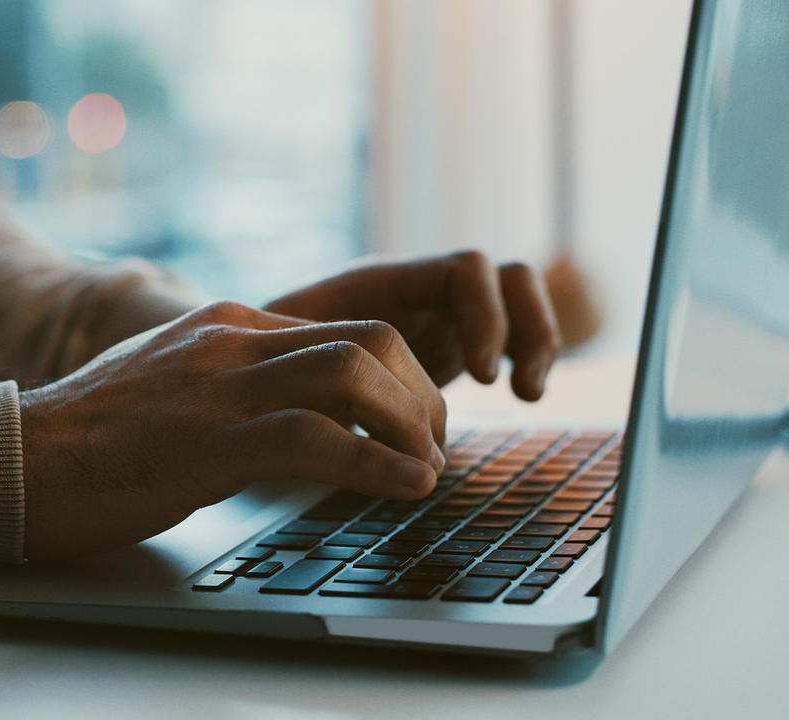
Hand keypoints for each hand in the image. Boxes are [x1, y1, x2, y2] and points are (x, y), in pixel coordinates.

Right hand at [19, 301, 445, 558]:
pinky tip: (406, 487)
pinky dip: (378, 464)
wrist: (16, 459)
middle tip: (431, 447)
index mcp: (229, 324)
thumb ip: (235, 381)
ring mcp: (220, 386)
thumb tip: (297, 411)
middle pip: (370, 338)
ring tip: (427, 469)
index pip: (348, 327)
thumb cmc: (93, 438)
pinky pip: (318, 438)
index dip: (402, 376)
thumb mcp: (176, 385)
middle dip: (421, 395)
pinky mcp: (209, 440)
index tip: (416, 424)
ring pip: (355, 374)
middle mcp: (232, 341)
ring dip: (412, 425)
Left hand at [264, 251, 561, 400]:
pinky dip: (525, 358)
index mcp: (382, 281)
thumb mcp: (280, 353)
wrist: (252, 364)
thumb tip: (328, 382)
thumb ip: (309, 356)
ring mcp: (437, 315)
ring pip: (516, 301)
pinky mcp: (447, 346)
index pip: (464, 270)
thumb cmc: (258, 355)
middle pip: (505, 277)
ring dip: (536, 340)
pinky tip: (521, 396)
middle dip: (524, 327)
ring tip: (527, 394)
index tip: (482, 376)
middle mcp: (419, 290)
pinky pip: (509, 335)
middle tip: (511, 389)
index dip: (484, 316)